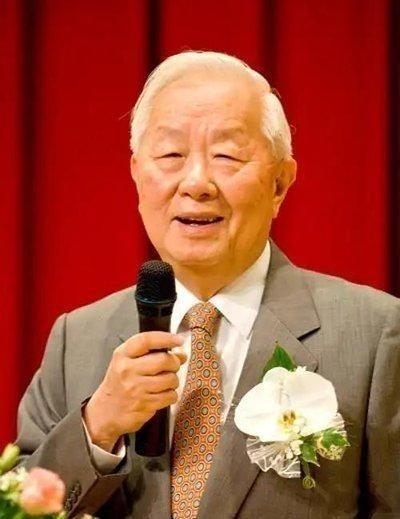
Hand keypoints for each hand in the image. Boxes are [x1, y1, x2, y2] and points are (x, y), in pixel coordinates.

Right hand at [83, 332, 184, 451]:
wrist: (104, 411)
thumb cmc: (119, 383)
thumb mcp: (126, 361)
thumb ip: (149, 353)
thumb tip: (180, 353)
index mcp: (122, 355)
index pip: (146, 340)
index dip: (166, 338)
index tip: (179, 339)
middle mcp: (128, 370)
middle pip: (164, 360)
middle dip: (175, 362)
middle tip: (174, 365)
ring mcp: (136, 389)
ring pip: (170, 379)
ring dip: (174, 380)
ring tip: (166, 381)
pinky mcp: (144, 405)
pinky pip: (170, 396)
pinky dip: (171, 395)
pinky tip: (162, 394)